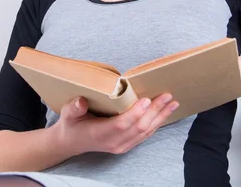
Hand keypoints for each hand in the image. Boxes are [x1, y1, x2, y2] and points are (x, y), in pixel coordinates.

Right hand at [53, 93, 178, 155]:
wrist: (72, 142)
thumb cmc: (71, 125)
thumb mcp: (68, 114)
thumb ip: (74, 108)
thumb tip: (81, 101)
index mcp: (100, 134)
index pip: (122, 124)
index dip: (135, 113)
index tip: (146, 99)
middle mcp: (114, 142)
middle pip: (139, 127)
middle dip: (155, 111)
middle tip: (166, 96)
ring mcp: (122, 145)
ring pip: (146, 131)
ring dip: (160, 116)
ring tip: (172, 103)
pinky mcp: (127, 145)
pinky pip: (145, 134)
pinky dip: (157, 123)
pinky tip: (165, 113)